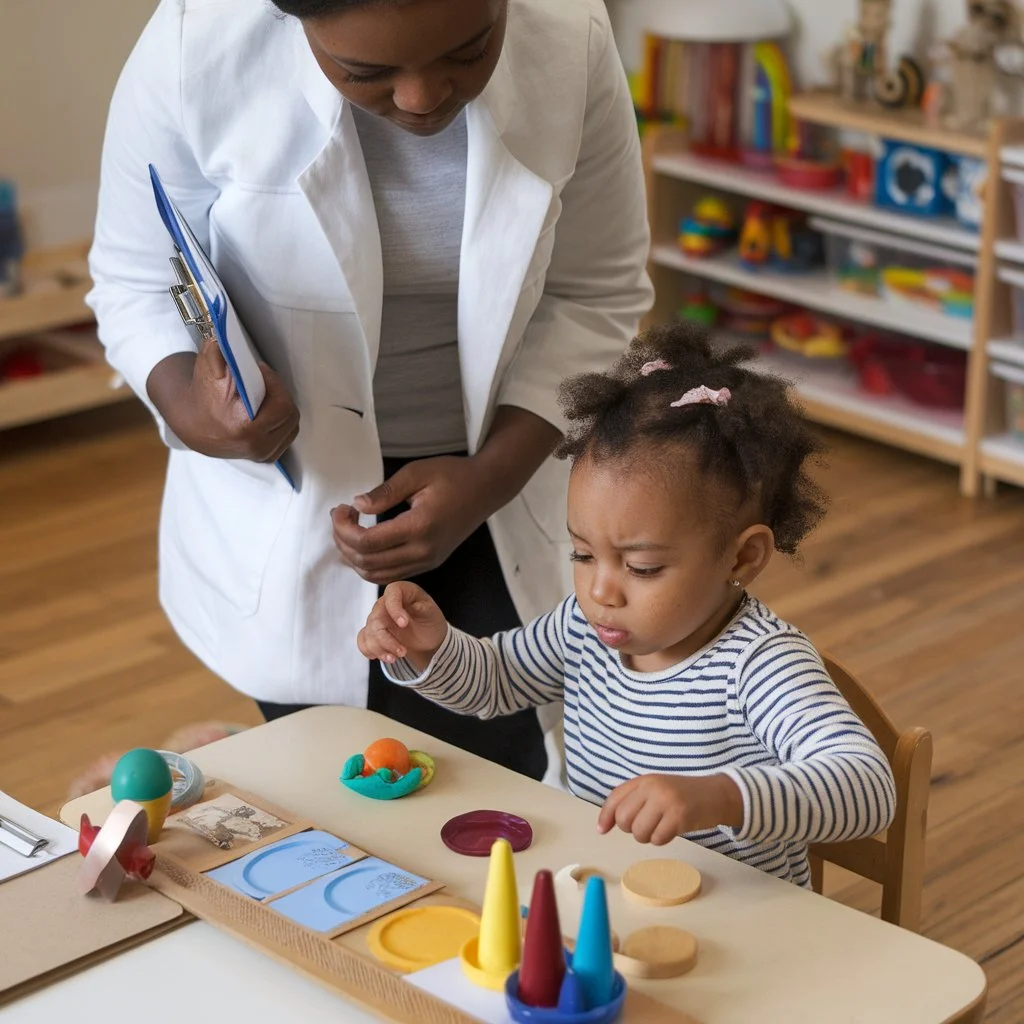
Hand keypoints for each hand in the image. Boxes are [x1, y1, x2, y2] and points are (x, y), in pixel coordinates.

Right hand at [147, 342, 298, 462]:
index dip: (275, 385)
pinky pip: (288, 435)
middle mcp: (255, 446)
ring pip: (292, 425)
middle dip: (279, 394)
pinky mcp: (266, 458)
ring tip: (265, 395)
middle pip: (290, 415)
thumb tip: (226, 325)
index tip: (262, 372)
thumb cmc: (202, 392)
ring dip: (283, 407)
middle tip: (264, 382)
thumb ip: (219, 345)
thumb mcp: (207, 365)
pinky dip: (282, 421)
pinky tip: (267, 410)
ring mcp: (261, 454)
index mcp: (244, 427)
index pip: (282, 405)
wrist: (190, 424)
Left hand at [332, 456, 493, 584]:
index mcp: (419, 527)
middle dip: (343, 542)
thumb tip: (358, 505)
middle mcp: (423, 551)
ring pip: (377, 575)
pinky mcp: (429, 563)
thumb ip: (385, 492)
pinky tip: (363, 543)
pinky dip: (369, 564)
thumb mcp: (416, 473)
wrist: (486, 489)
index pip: (367, 542)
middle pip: (367, 563)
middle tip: (339, 517)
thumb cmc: (453, 476)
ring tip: (347, 531)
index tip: (340, 508)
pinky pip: (391, 574)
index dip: (343, 528)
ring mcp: (427, 561)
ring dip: (353, 558)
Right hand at [356, 582, 448, 672]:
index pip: (391, 595)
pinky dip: (370, 651)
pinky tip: (383, 656)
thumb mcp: (432, 612)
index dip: (395, 609)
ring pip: (369, 633)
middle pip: (376, 620)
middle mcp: (384, 603)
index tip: (404, 624)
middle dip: (387, 640)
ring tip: (394, 659)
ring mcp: (376, 618)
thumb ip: (424, 608)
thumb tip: (414, 609)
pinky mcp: (372, 632)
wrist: (426, 636)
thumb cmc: (429, 619)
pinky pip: (363, 640)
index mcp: (400, 591)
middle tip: (403, 652)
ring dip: (379, 649)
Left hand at [597, 774, 743, 845]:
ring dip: (648, 836)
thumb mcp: (657, 790)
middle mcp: (652, 788)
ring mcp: (666, 801)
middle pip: (624, 820)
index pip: (615, 798)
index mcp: (644, 780)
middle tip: (648, 825)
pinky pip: (657, 839)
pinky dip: (662, 839)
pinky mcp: (679, 816)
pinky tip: (673, 829)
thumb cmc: (683, 795)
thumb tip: (604, 825)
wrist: (717, 794)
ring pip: (639, 832)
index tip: (601, 830)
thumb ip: (634, 801)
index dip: (605, 816)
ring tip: (661, 827)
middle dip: (632, 829)